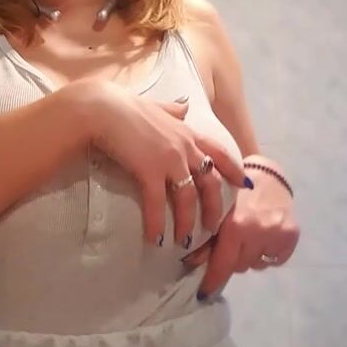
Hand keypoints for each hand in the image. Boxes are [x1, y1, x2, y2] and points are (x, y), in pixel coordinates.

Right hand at [76, 79, 248, 246]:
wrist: (103, 109)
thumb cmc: (124, 107)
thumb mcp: (156, 106)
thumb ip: (172, 110)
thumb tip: (184, 106)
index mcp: (187, 131)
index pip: (219, 151)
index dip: (233, 169)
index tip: (243, 184)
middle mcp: (184, 146)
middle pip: (209, 181)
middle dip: (214, 207)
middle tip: (213, 227)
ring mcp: (169, 159)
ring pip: (187, 197)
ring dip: (187, 221)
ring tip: (184, 240)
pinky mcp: (149, 171)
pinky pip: (156, 203)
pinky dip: (157, 222)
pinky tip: (154, 238)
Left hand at [183, 159, 299, 298]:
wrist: (267, 175)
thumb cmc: (235, 192)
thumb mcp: (216, 211)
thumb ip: (205, 238)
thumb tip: (190, 264)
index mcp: (237, 226)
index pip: (223, 264)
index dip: (212, 280)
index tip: (204, 294)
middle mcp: (259, 232)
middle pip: (239, 266)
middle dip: (231, 259)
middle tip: (229, 245)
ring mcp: (278, 235)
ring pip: (256, 264)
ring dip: (248, 256)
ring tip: (247, 238)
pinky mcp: (292, 237)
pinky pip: (274, 260)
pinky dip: (266, 254)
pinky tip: (262, 238)